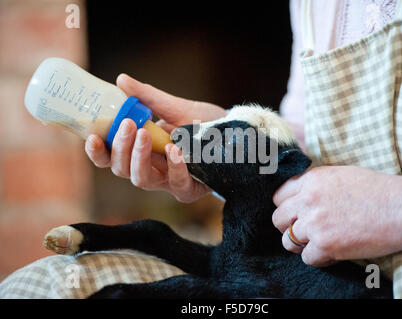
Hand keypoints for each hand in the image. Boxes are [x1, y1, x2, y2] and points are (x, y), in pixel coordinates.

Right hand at [85, 74, 226, 202]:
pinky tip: (174, 150)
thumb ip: (147, 97)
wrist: (234, 133)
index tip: (91, 136)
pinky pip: (176, 183)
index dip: (97, 152)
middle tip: (127, 125)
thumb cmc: (202, 122)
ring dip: (139, 157)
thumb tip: (121, 80)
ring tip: (145, 133)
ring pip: (142, 180)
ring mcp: (168, 182)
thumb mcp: (174, 107)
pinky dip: (173, 166)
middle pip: (121, 169)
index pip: (110, 158)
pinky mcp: (188, 190)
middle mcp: (150, 168)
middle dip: (120, 148)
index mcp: (141, 151)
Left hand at [272, 166, 401, 266]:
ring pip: (288, 241)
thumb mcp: (340, 174)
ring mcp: (314, 223)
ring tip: (317, 243)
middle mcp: (307, 200)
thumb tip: (300, 194)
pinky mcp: (325, 244)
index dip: (286, 207)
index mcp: (311, 180)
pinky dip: (318, 258)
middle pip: (278, 219)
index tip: (295, 214)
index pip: (279, 197)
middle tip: (304, 231)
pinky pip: (307, 258)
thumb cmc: (377, 190)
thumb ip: (316, 183)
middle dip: (288, 227)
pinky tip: (333, 252)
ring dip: (301, 245)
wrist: (401, 208)